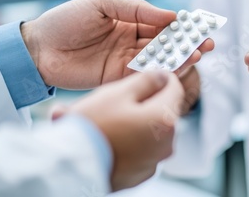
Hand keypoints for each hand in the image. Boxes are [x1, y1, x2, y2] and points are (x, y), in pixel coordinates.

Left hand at [20, 0, 213, 88]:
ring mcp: (126, 60)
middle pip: (166, 43)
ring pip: (159, 59)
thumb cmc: (66, 20)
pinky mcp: (118, 78)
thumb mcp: (102, 5)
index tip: (201, 25)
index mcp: (128, 21)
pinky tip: (177, 67)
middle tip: (208, 43)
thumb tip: (170, 16)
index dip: (181, 24)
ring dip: (180, 57)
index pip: (161, 23)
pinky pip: (144, 74)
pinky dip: (162, 71)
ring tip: (199, 54)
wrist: (39, 49)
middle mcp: (131, 41)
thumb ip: (136, 10)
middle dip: (188, 42)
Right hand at [52, 71, 184, 190]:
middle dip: (148, 102)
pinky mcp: (141, 173)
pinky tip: (111, 138)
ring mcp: (154, 160)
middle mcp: (166, 143)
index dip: (164, 78)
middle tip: (123, 98)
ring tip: (111, 120)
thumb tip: (161, 76)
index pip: (175, 89)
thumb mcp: (118, 93)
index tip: (153, 75)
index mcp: (164, 119)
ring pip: (153, 132)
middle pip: (164, 111)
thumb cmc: (93, 129)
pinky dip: (132, 141)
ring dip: (139, 122)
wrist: (72, 166)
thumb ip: (146, 81)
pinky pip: (142, 150)